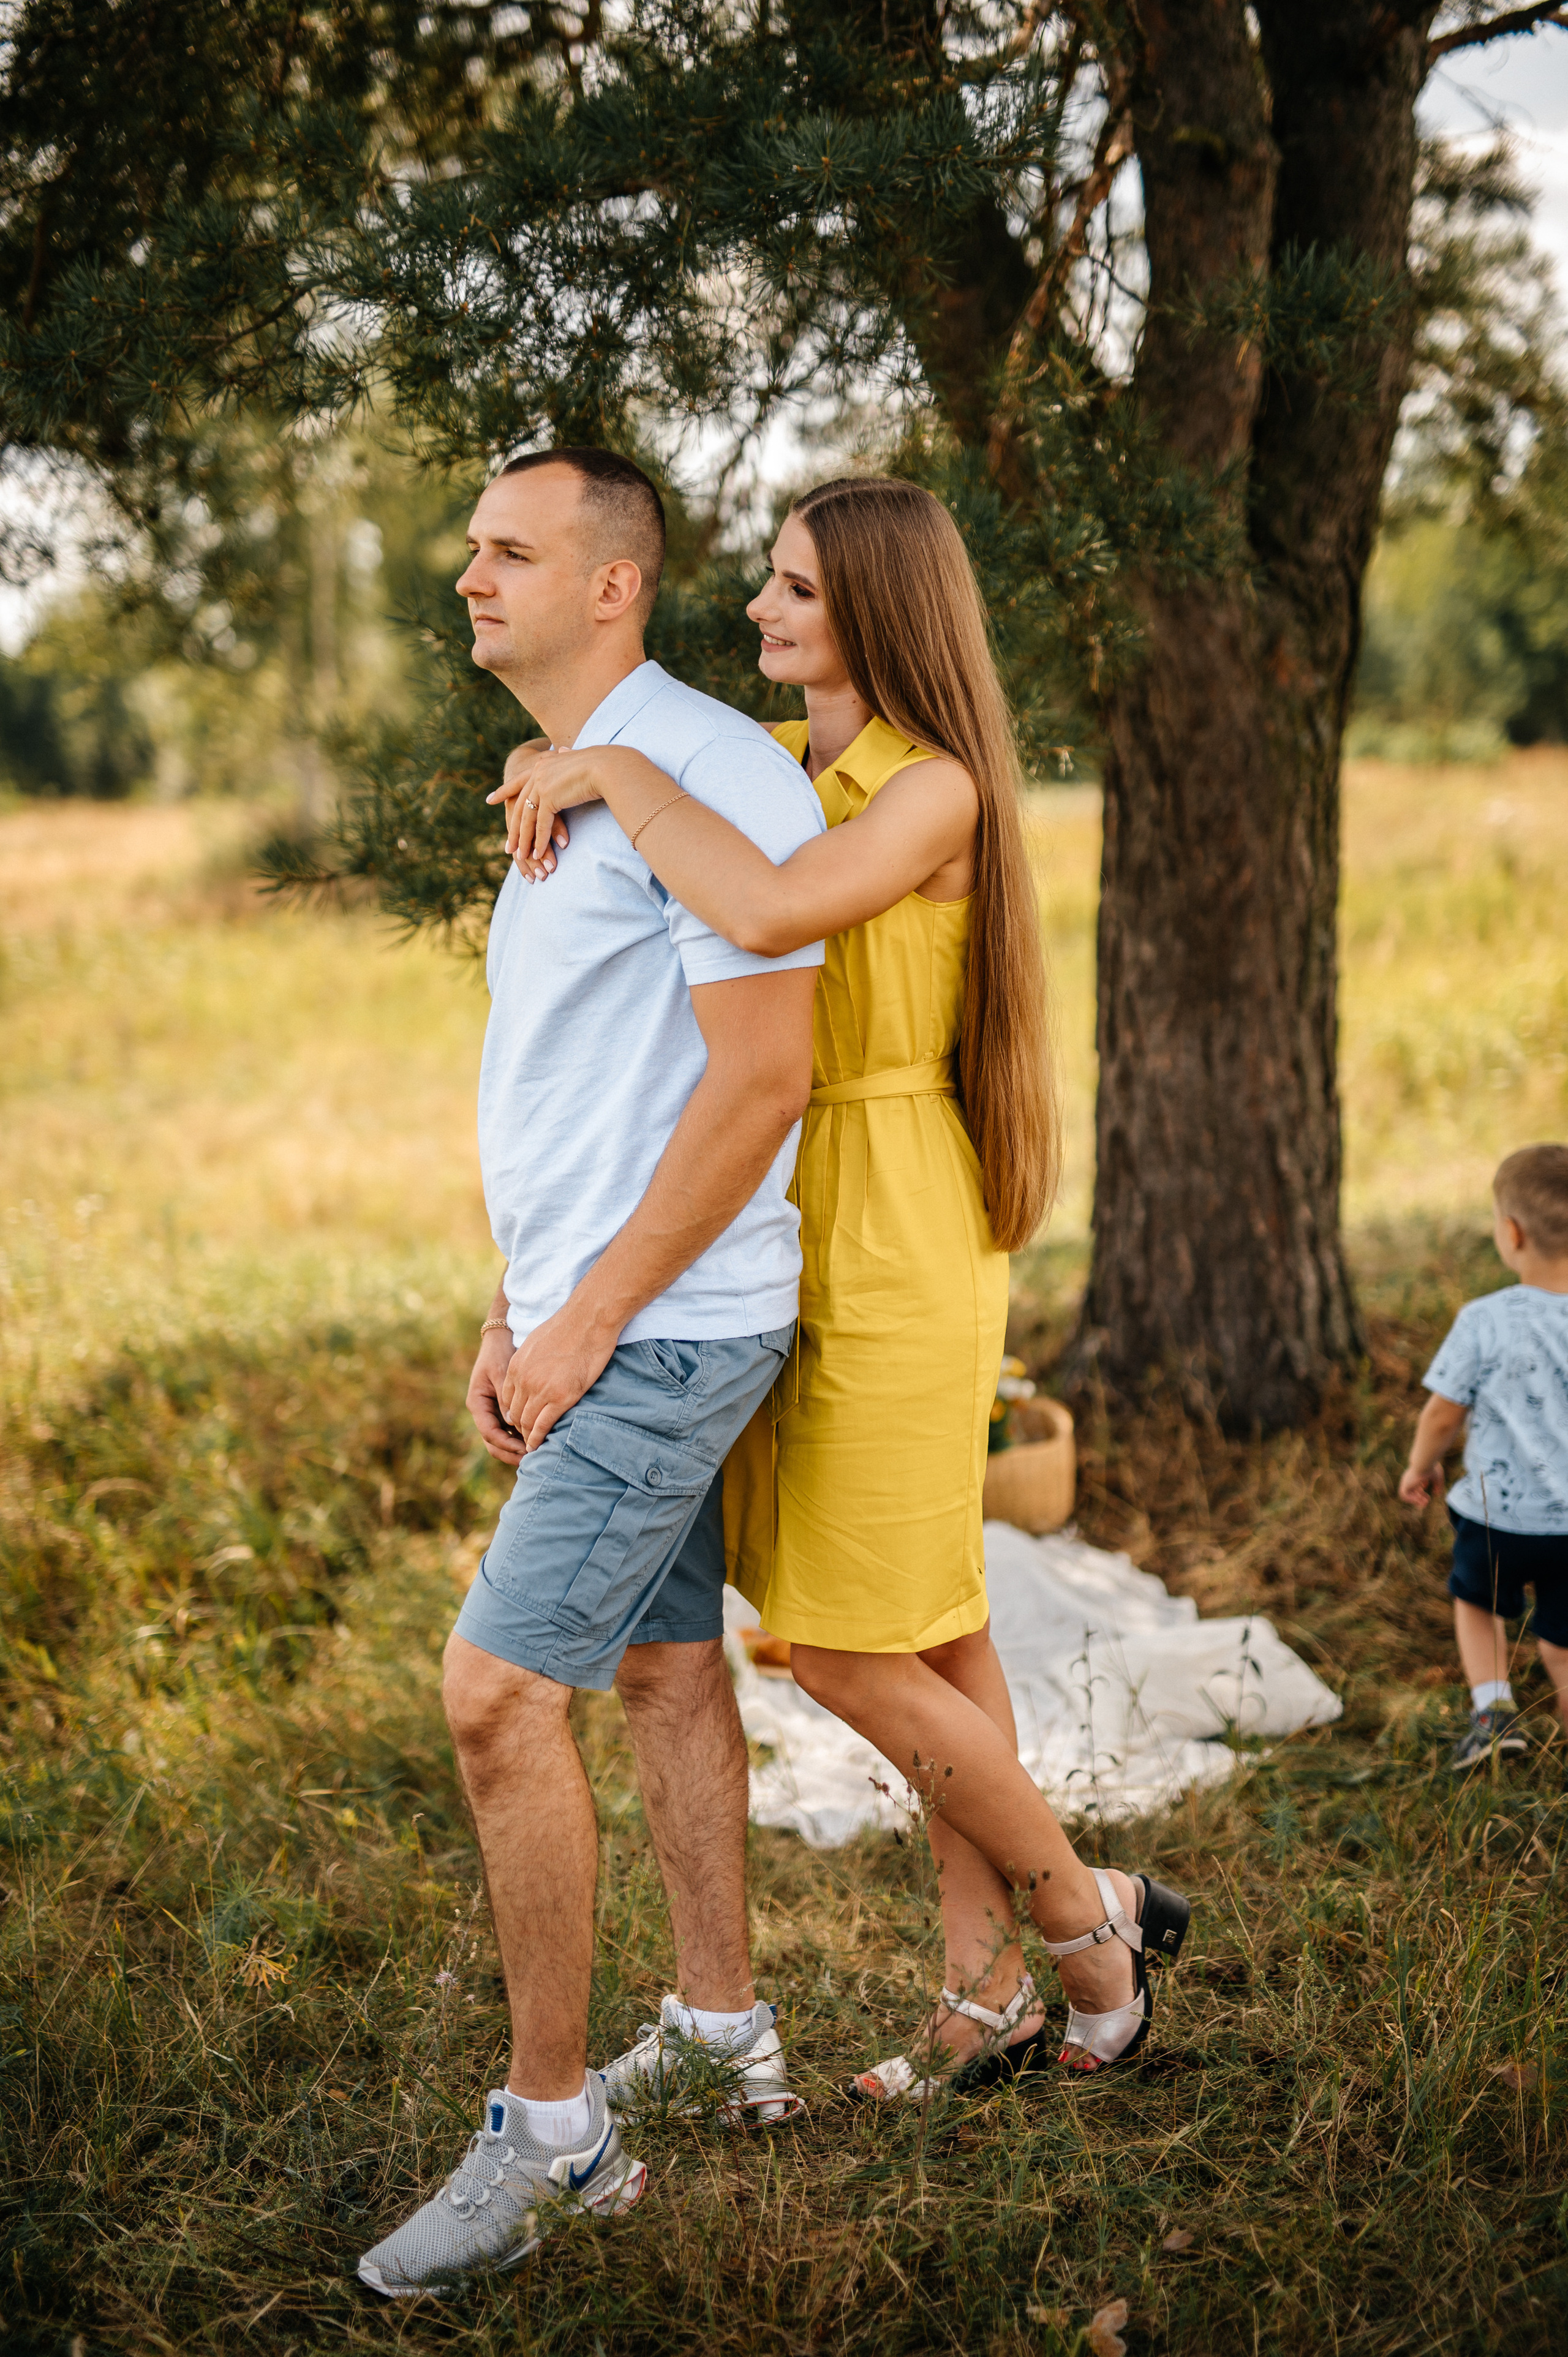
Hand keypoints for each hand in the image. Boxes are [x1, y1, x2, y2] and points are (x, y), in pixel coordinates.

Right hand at [467, 1329, 525, 1466]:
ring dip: (515, 1448)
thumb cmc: (499, 1353)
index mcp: (477, 1403)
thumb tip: (512, 1422)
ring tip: (536, 1452)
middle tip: (532, 1458)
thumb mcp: (501, 1371)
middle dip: (510, 1453)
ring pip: (501, 1439)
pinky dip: (519, 1437)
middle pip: (493, 1442)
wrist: (501, 1339)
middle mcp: (483, 1411)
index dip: (506, 1444)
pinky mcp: (502, 1409)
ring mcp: (492, 1411)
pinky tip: (536, 1438)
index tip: (524, 1448)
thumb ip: (506, 1397)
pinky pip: (509, 1429)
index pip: (489, 1432)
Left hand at [490, 743, 676, 876]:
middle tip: (508, 847)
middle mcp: (537, 773)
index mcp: (542, 764)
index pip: (517, 781)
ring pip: (528, 818)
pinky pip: (541, 825)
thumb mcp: (577, 758)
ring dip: (524, 840)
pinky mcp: (549, 799)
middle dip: (513, 829)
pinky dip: (539, 841)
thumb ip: (567, 757)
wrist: (608, 766)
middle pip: (520, 806)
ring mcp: (541, 786)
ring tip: (521, 857)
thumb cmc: (600, 763)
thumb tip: (564, 748)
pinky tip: (537, 853)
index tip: (490, 800)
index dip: (504, 791)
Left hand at [498, 1295, 618, 1450]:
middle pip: (515, 1413)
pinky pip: (543, 1425)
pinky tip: (538, 1445)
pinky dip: (538, 1438)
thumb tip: (534, 1370)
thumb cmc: (570, 1327)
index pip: (507, 1399)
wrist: (588, 1319)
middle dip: (519, 1428)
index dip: (513, 1413)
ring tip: (532, 1446)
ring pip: (527, 1422)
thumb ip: (530, 1360)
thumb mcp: (537, 1341)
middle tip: (525, 1438)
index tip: (520, 1421)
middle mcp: (524, 1380)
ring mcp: (541, 1390)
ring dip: (528, 1436)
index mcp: (516, 1366)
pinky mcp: (560, 1398)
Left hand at [1399, 1460, 1444, 1507]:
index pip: (1415, 1485)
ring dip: (1415, 1500)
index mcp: (1416, 1474)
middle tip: (1427, 1502)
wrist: (1423, 1464)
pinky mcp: (1405, 1484)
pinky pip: (1404, 1495)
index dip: (1421, 1491)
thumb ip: (1438, 1485)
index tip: (1428, 1493)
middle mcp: (1410, 1478)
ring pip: (1407, 1493)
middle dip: (1419, 1497)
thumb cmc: (1432, 1468)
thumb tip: (1436, 1494)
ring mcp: (1406, 1481)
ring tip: (1424, 1503)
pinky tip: (1419, 1498)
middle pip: (1411, 1490)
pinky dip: (1411, 1499)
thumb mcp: (1438, 1477)